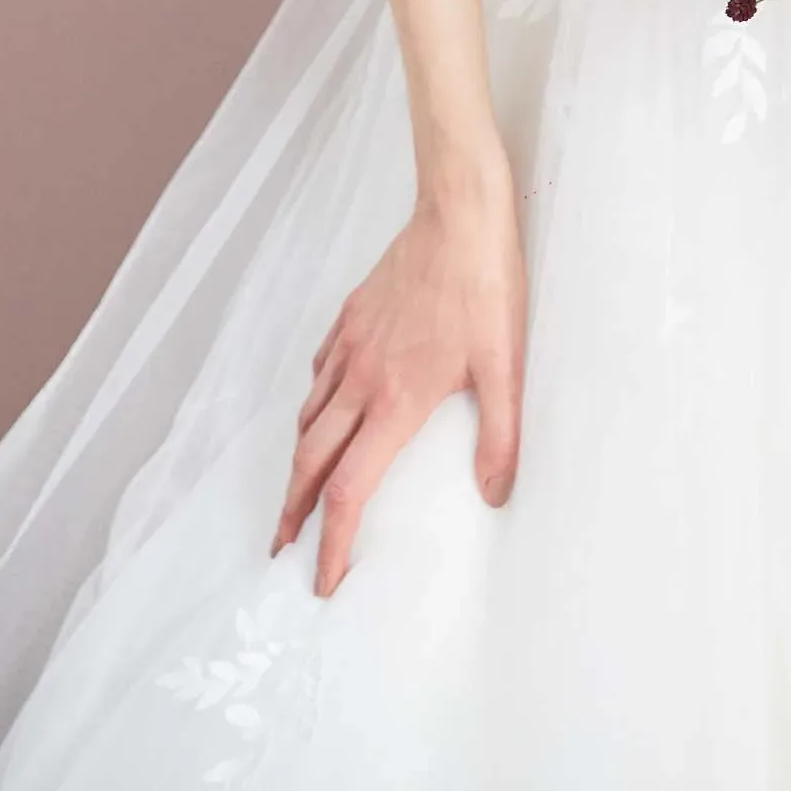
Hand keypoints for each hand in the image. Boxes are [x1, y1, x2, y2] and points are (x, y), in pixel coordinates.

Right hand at [273, 151, 525, 595]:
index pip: (349, 490)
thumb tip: (495, 496)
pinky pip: (319, 372)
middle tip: (283, 548)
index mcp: (395, 401)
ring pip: (309, 416)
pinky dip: (313, 402)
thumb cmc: (485, 285)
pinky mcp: (351, 315)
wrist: (459, 211)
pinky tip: (323, 406)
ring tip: (298, 489)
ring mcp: (350, 344)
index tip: (322, 580)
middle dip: (293, 512)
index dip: (331, 543)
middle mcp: (361, 379)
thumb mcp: (507, 366)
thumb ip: (501, 437)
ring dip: (298, 462)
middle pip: (311, 461)